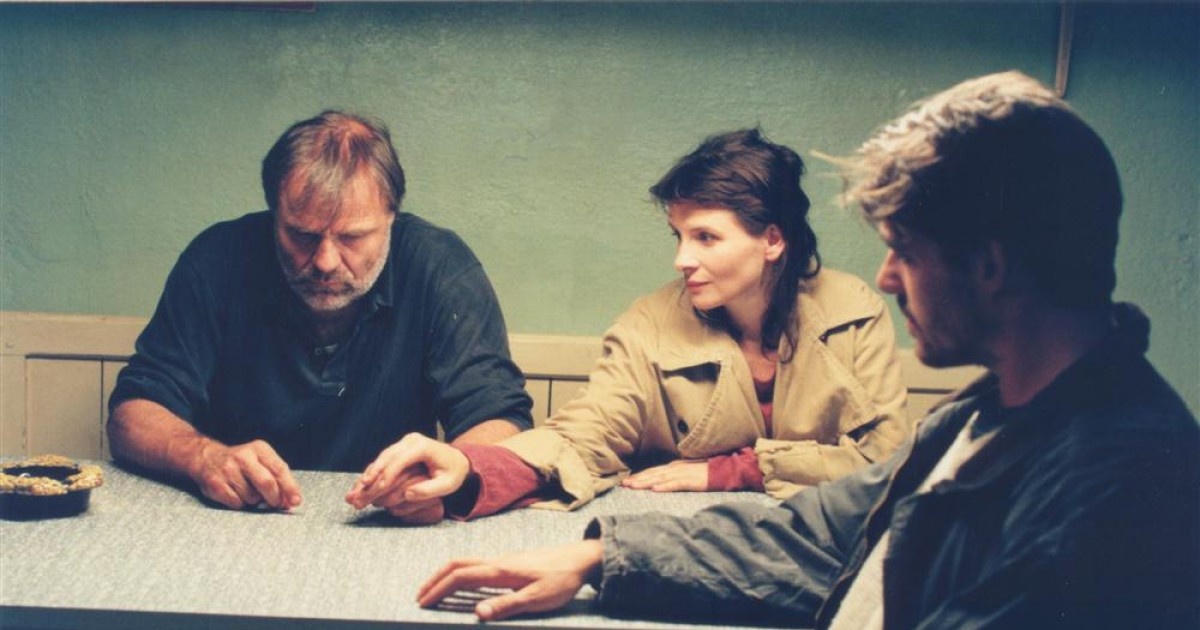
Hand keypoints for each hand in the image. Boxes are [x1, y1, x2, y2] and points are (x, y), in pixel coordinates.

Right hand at [188, 439, 301, 509]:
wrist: (207, 458)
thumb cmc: (242, 464)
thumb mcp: (261, 462)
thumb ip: (278, 479)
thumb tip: (291, 502)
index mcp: (259, 449)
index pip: (279, 469)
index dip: (290, 487)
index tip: (296, 501)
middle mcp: (243, 456)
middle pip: (266, 483)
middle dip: (274, 498)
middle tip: (275, 504)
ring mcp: (228, 469)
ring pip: (251, 496)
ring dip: (254, 501)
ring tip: (248, 491)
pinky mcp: (215, 483)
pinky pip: (236, 503)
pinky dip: (240, 503)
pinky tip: (235, 494)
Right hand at [345, 433, 469, 520]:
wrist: (457, 460)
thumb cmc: (454, 473)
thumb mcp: (448, 484)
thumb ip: (430, 490)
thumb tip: (407, 495)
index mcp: (422, 446)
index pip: (399, 461)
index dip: (387, 476)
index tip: (377, 490)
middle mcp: (411, 441)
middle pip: (386, 458)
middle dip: (371, 477)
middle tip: (358, 493)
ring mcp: (403, 443)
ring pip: (381, 459)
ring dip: (367, 476)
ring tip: (355, 492)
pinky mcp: (399, 449)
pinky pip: (383, 461)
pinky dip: (372, 473)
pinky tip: (361, 486)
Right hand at [418, 540, 602, 620]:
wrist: (581, 558)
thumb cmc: (561, 580)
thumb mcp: (537, 599)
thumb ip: (506, 605)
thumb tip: (477, 613)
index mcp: (501, 570)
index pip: (460, 577)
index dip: (439, 590)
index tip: (423, 603)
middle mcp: (498, 560)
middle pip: (457, 564)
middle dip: (435, 579)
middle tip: (420, 596)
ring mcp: (504, 558)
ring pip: (466, 561)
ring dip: (446, 574)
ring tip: (434, 589)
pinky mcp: (510, 561)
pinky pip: (477, 563)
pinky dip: (460, 572)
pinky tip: (463, 583)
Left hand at [621, 459, 707, 491]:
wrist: (725, 470)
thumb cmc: (707, 473)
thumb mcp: (687, 472)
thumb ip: (675, 476)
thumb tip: (661, 482)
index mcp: (674, 466)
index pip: (652, 471)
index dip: (639, 476)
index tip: (625, 482)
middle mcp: (676, 468)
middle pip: (653, 474)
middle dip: (637, 479)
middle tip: (623, 485)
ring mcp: (683, 473)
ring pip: (660, 478)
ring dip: (646, 482)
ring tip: (633, 487)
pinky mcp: (692, 480)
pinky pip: (676, 484)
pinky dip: (665, 486)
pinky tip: (655, 489)